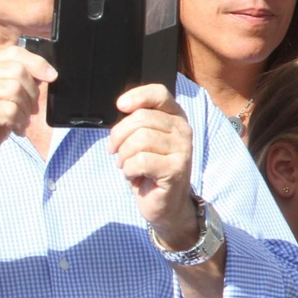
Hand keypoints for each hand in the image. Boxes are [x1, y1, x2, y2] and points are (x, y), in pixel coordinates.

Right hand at [0, 46, 57, 178]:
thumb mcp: (5, 96)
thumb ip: (19, 80)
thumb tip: (46, 71)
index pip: (15, 53)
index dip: (38, 63)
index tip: (52, 77)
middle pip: (18, 72)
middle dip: (32, 94)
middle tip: (29, 111)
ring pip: (15, 91)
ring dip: (25, 111)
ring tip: (19, 122)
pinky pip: (10, 111)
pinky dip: (18, 122)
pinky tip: (13, 129)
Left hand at [108, 83, 196, 246]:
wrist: (165, 203)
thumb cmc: (150, 169)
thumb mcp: (142, 140)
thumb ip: (137, 122)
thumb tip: (122, 107)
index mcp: (175, 117)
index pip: (159, 94)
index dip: (137, 96)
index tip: (120, 106)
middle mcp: (183, 130)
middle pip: (141, 118)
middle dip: (119, 136)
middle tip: (115, 151)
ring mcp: (182, 149)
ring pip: (139, 140)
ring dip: (123, 155)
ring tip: (126, 165)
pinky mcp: (176, 169)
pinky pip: (141, 161)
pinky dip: (129, 170)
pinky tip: (134, 175)